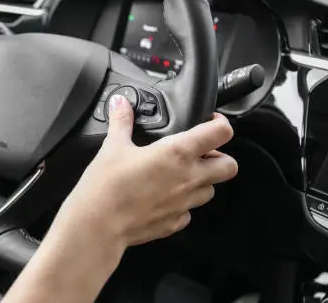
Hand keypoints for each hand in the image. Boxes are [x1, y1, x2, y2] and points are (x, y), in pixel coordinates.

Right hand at [60, 95, 236, 248]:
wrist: (98, 225)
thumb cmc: (106, 186)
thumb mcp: (113, 146)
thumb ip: (121, 122)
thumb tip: (121, 104)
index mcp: (177, 153)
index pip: (220, 132)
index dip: (220, 123)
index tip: (209, 121)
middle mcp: (188, 178)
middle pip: (229, 166)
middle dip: (220, 157)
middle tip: (199, 152)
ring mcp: (184, 203)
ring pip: (211, 190)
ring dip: (203, 181)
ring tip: (180, 175)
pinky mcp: (175, 223)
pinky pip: (189, 212)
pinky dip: (183, 203)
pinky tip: (164, 197)